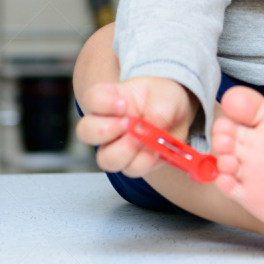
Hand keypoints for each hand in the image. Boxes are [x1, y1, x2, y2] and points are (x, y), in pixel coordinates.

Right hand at [76, 76, 197, 177]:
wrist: (178, 120)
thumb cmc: (166, 101)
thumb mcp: (169, 95)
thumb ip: (161, 107)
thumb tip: (152, 124)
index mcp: (113, 98)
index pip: (92, 97)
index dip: (101, 103)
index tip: (122, 104)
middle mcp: (107, 123)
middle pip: (85, 131)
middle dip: (105, 130)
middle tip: (128, 125)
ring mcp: (115, 146)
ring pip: (104, 158)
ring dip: (126, 151)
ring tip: (145, 140)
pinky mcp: (129, 163)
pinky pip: (129, 169)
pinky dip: (145, 161)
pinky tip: (156, 150)